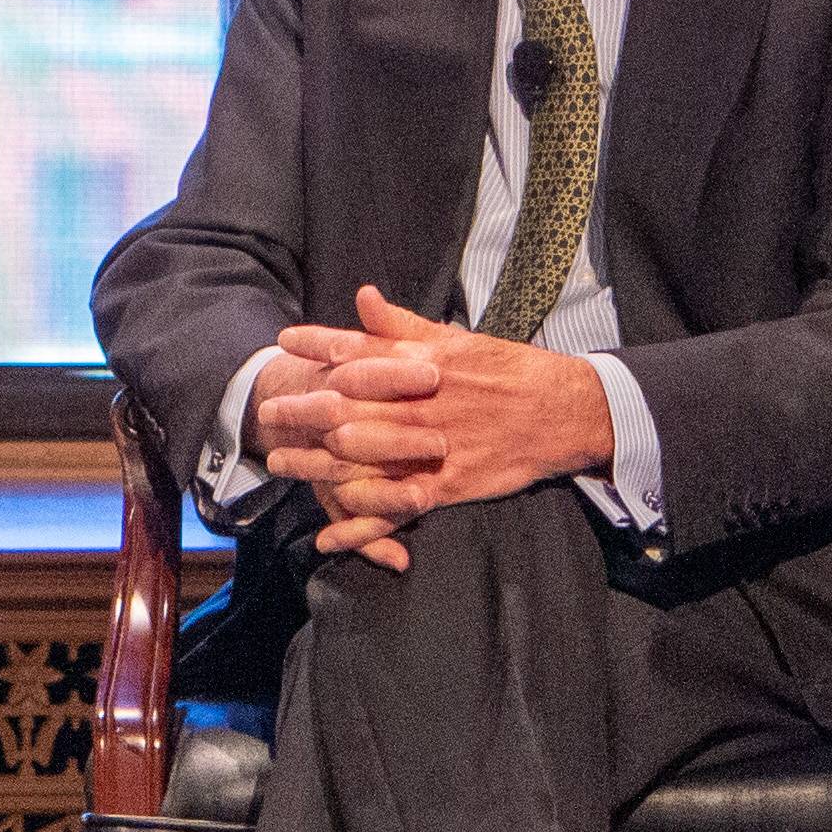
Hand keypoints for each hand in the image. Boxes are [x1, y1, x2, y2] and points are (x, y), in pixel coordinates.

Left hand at [256, 283, 617, 567]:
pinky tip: (328, 534)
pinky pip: (397, 508)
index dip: (318, 346)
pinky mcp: (449, 484)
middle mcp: (421, 404)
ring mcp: (433, 447)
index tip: (284, 342)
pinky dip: (362, 525)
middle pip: (348, 407)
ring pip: (363, 457)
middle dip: (302, 410)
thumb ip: (403, 326)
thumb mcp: (457, 341)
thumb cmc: (508, 371)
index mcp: (422, 365)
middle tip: (267, 413)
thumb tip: (362, 296)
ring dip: (317, 463)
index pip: (359, 351)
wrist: (565, 411)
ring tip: (281, 463)